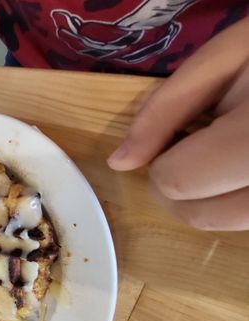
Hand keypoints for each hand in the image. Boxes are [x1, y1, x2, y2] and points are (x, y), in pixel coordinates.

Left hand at [108, 17, 248, 230]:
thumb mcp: (222, 61)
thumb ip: (165, 110)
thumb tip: (119, 163)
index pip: (179, 179)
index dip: (160, 165)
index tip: (172, 142)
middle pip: (201, 215)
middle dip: (177, 188)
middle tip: (190, 152)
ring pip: (230, 223)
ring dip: (207, 198)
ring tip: (221, 156)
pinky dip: (235, 199)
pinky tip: (239, 167)